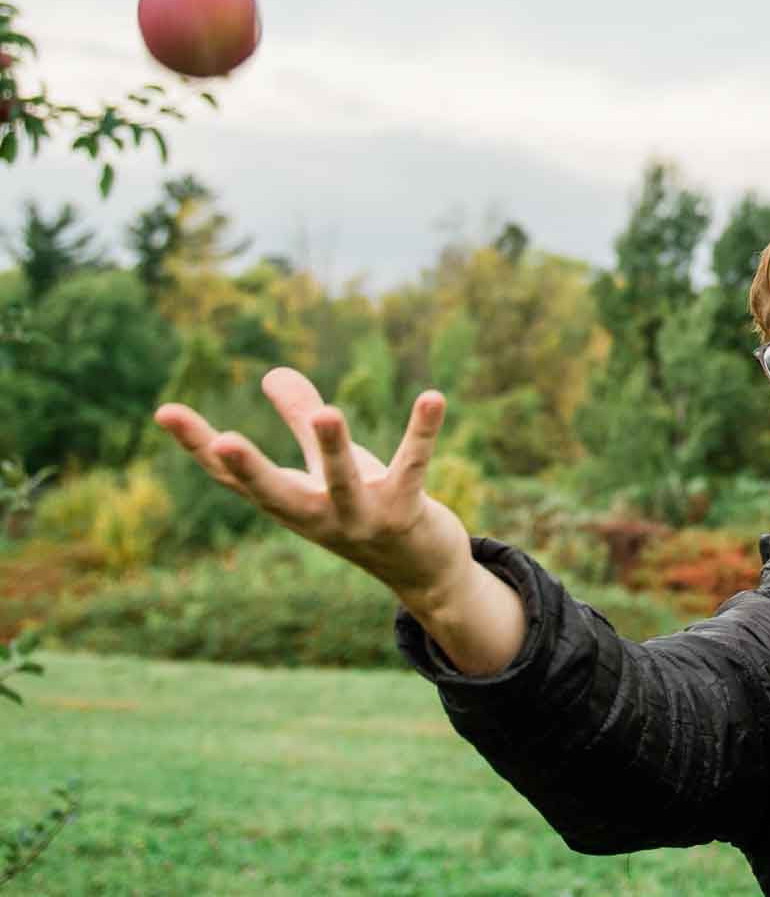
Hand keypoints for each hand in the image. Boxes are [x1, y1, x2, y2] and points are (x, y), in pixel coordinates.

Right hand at [153, 366, 472, 608]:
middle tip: (222, 440)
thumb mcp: (327, 466)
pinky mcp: (406, 512)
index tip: (164, 411)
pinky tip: (432, 397)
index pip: (233, 477)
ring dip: (335, 449)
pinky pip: (413, 468)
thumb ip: (300, 418)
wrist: (422, 570)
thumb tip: (271, 371)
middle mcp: (317, 516)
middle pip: (275, 494)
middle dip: (249, 469)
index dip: (198, 446)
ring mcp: (361, 519)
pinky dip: (421, 433)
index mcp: (289, 502)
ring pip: (343, 483)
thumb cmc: (366, 507)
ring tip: (327, 413)